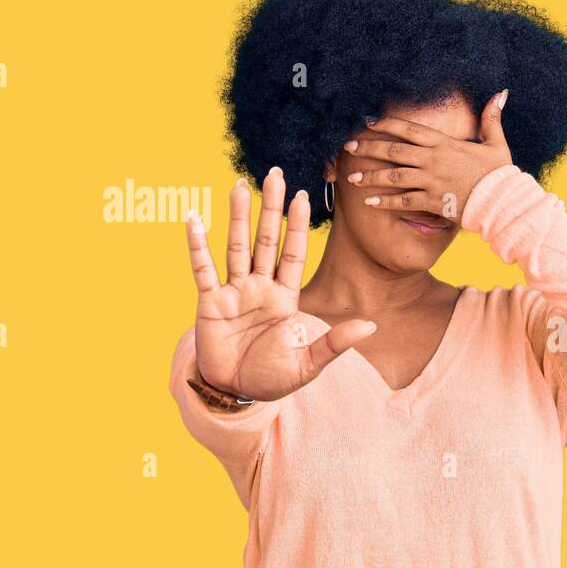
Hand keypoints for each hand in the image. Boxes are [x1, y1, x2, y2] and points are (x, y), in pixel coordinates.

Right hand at [184, 168, 375, 401]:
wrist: (236, 392)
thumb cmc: (273, 378)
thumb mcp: (308, 364)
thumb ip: (335, 343)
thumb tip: (371, 326)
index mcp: (286, 298)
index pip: (294, 254)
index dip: (298, 226)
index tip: (303, 196)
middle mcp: (260, 288)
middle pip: (267, 240)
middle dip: (271, 208)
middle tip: (275, 174)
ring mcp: (234, 292)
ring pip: (236, 246)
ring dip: (236, 217)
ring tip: (238, 185)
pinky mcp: (210, 303)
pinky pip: (203, 269)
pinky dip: (197, 245)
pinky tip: (195, 219)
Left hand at [344, 89, 512, 226]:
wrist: (503, 201)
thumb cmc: (499, 174)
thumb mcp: (497, 143)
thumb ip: (492, 119)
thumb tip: (501, 93)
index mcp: (444, 143)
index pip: (408, 129)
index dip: (386, 124)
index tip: (368, 122)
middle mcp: (433, 160)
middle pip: (393, 151)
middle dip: (368, 148)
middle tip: (349, 147)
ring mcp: (431, 181)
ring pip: (393, 176)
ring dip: (370, 177)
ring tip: (353, 179)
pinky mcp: (432, 202)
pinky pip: (403, 201)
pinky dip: (385, 202)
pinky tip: (369, 203)